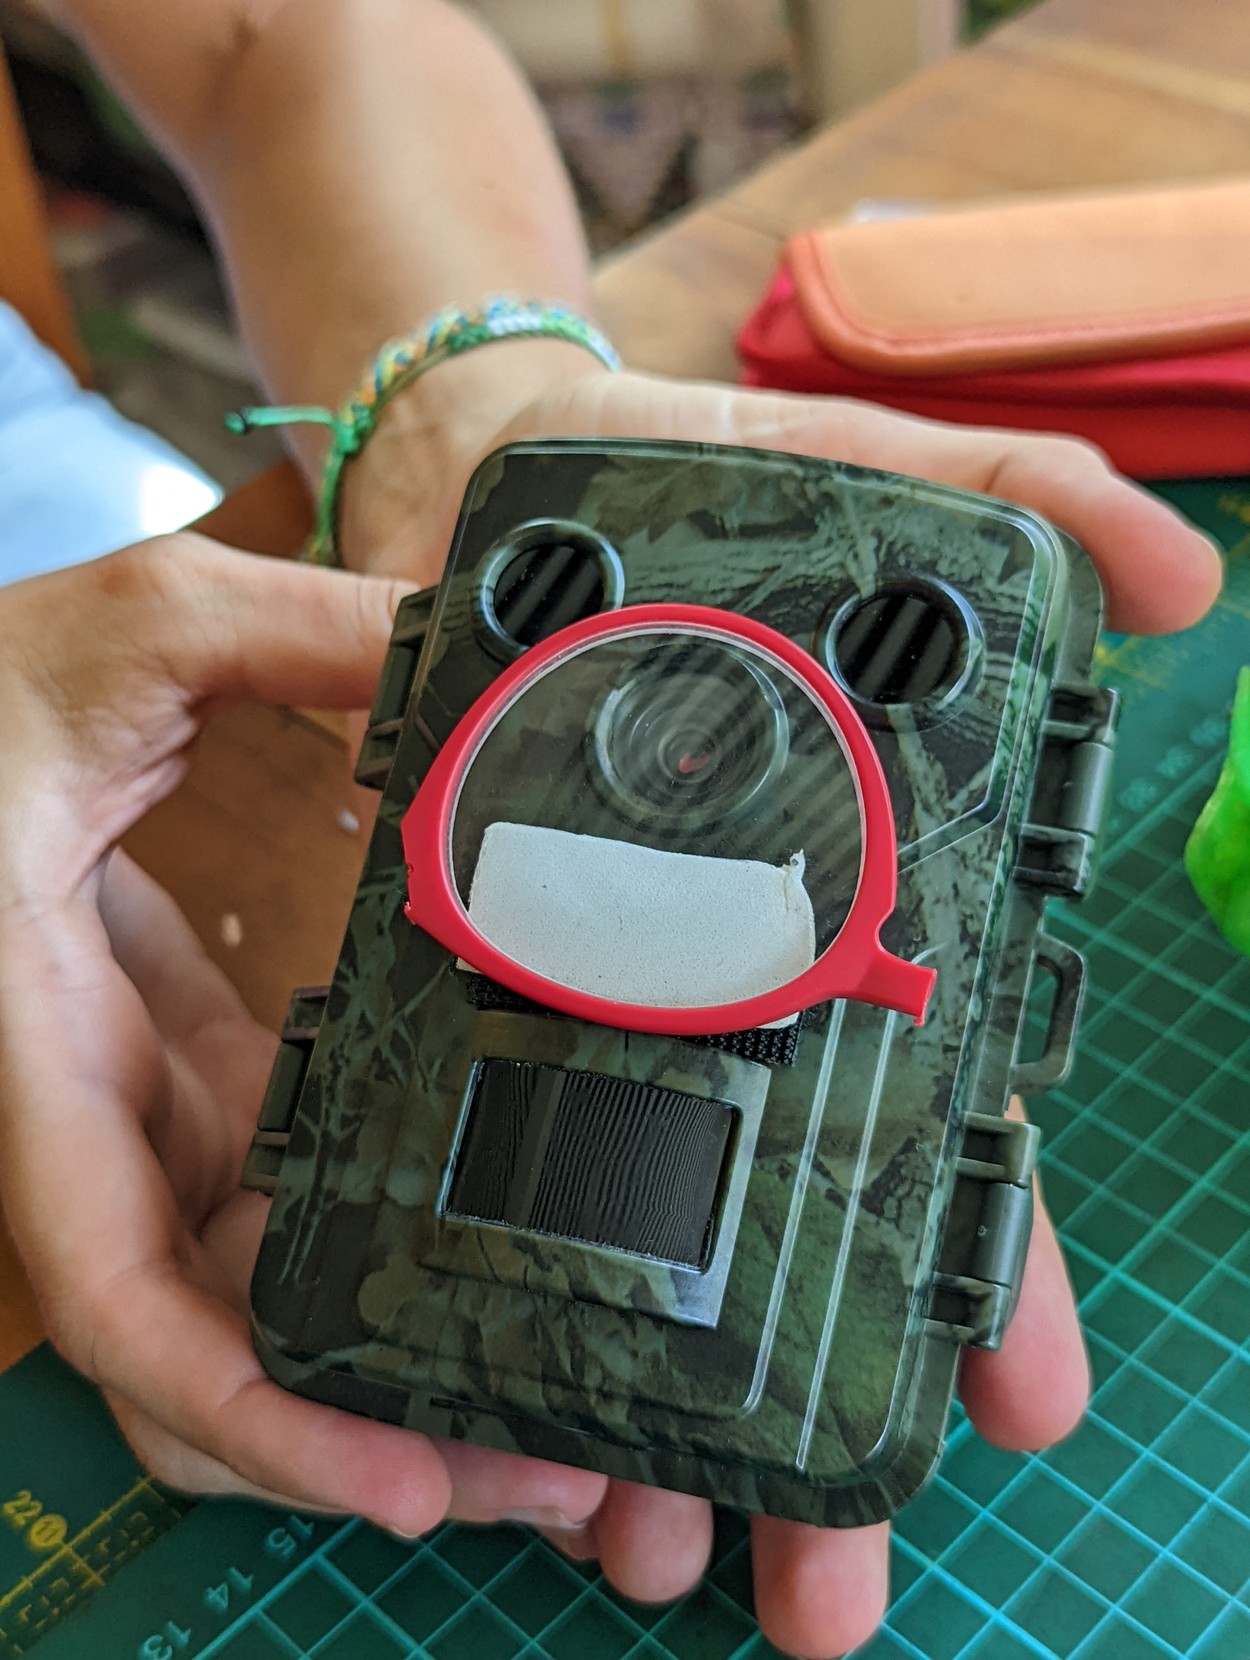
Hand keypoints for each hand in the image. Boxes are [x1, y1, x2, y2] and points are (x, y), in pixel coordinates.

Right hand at [0, 537, 609, 1537]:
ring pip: (228, 1298)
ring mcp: (130, 1111)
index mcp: (39, 1044)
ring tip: (538, 1384)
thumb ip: (315, 641)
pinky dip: (353, 1248)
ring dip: (364, 1360)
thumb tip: (498, 660)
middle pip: (198, 1350)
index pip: (119, 1293)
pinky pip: (257, 1205)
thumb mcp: (147, 630)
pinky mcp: (173, 1082)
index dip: (249, 1411)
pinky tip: (480, 1238)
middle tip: (543, 1473)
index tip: (400, 1479)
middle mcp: (82, 1116)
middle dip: (352, 1436)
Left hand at [329, 363, 1222, 1655]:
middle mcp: (728, 989)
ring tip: (644, 1553)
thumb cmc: (688, 492)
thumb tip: (1177, 584)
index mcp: (846, 908)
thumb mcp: (858, 482)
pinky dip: (495, 1291)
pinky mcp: (465, 978)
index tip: (1018, 1407)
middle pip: (790, 1233)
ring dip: (649, 1413)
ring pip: (639, 1244)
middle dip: (819, 1412)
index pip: (937, 1117)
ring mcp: (592, 998)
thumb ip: (1017, 504)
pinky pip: (485, 1159)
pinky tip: (494, 1412)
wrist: (477, 486)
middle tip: (821, 1588)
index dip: (988, 1262)